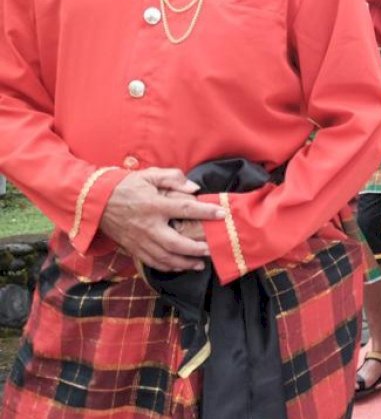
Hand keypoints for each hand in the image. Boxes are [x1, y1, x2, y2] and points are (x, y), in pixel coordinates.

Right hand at [99, 168, 223, 271]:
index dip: (206, 212)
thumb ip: (173, 178)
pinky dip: (168, 267)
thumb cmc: (126, 186)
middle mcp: (148, 226)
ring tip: (200, 264)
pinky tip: (180, 267)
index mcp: (154, 205)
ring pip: (165, 258)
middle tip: (211, 249)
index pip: (185, 209)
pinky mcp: (133, 248)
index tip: (222, 214)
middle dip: (196, 249)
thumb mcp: (149, 175)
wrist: (96, 201)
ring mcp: (139, 240)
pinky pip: (152, 262)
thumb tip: (194, 188)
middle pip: (176, 243)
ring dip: (184, 263)